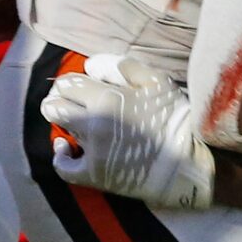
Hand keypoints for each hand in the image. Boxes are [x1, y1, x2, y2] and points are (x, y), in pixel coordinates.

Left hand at [42, 53, 214, 211]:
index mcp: (107, 98)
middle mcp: (94, 124)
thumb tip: (89, 66)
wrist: (188, 164)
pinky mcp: (95, 175)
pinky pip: (63, 168)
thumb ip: (122, 66)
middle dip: (58, 99)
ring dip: (66, 122)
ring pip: (60, 130)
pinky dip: (61, 157)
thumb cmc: (175, 119)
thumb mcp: (156, 82)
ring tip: (78, 121)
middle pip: (53, 105)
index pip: (67, 83)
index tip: (79, 86)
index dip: (69, 82)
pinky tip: (66, 148)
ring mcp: (93, 151)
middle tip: (72, 101)